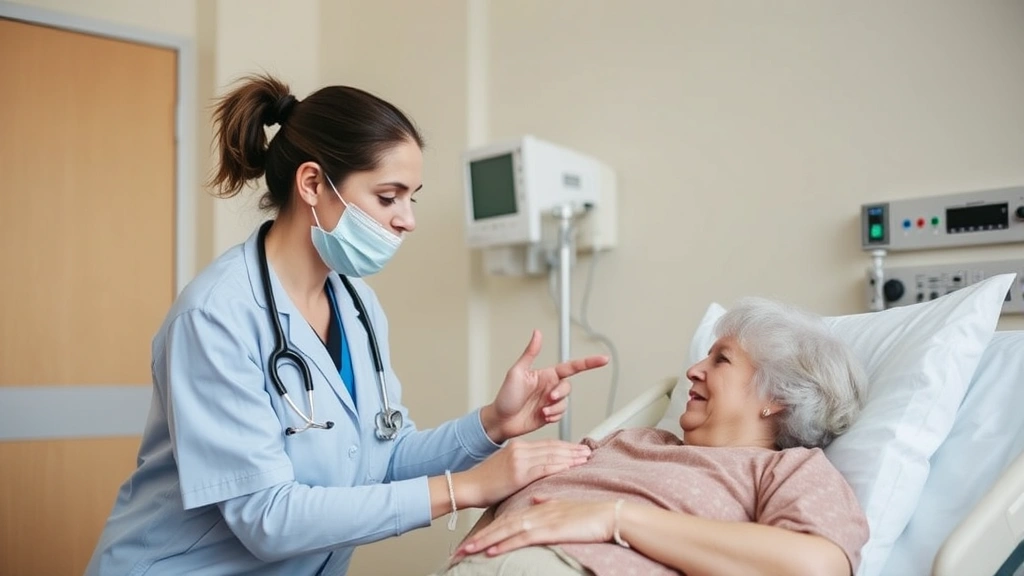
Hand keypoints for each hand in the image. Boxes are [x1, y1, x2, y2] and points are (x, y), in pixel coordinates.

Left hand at [453, 496, 615, 560]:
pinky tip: (491, 550)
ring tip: (467, 551)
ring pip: (506, 530)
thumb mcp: (564, 506)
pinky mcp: (549, 530)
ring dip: (485, 541)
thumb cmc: (590, 515)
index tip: (473, 538)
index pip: (507, 517)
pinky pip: (521, 538)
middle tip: (460, 549)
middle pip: (501, 524)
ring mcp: (541, 520)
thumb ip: (548, 502)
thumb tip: (537, 500)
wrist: (608, 515)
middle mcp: (535, 511)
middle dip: (479, 537)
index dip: (489, 528)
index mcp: (538, 506)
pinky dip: (504, 544)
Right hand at [455, 440, 590, 508]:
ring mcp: (519, 460)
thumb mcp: (506, 466)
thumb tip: (541, 469)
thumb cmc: (486, 482)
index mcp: (518, 446)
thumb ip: (524, 464)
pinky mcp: (519, 473)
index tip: (578, 448)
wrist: (469, 487)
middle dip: (572, 450)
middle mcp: (520, 449)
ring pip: (552, 456)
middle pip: (552, 448)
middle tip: (588, 451)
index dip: (565, 446)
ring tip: (585, 458)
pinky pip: (545, 468)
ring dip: (571, 457)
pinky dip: (560, 466)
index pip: (547, 444)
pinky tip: (572, 467)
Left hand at [482, 330, 608, 441]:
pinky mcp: (549, 415)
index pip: (571, 367)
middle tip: (549, 398)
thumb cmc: (505, 396)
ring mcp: (550, 402)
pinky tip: (541, 416)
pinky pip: (561, 415)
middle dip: (561, 394)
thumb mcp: (517, 372)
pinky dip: (553, 417)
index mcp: (545, 375)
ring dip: (555, 408)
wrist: (500, 421)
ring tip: (541, 410)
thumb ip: (530, 353)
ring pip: (565, 403)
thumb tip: (537, 332)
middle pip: (568, 387)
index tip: (603, 359)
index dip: (588, 363)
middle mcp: (550, 387)